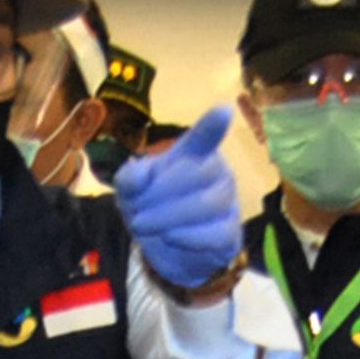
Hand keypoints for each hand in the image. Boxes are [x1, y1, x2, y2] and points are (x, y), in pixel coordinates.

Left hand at [116, 104, 243, 291]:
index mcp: (196, 154)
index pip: (205, 137)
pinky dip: (187, 237)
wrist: (164, 247)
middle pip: (200, 173)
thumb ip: (129, 178)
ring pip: (208, 204)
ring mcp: (228, 203)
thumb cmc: (152, 206)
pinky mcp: (230, 233)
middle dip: (161, 191)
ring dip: (168, 216)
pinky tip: (169, 237)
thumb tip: (138, 174)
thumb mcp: (131, 191)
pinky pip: (216, 233)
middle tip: (135, 209)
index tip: (222, 111)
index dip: (212, 126)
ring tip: (143, 224)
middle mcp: (218, 173)